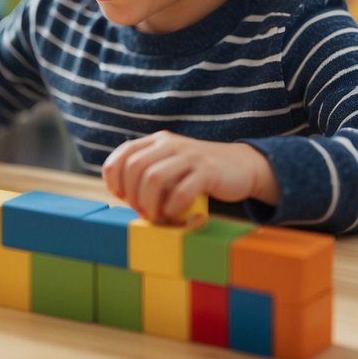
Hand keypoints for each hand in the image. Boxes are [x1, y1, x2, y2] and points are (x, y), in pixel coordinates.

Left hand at [102, 131, 277, 223]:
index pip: (123, 154)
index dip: (115, 179)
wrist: (242, 166)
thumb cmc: (199, 173)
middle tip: (141, 212)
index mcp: (158, 141)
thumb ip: (149, 172)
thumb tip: (125, 197)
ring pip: (154, 178)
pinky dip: (172, 208)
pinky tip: (175, 217)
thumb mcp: (171, 164)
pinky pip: (181, 191)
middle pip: (135, 167)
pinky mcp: (208, 172)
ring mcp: (190, 156)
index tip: (122, 198)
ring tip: (156, 218)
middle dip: (132, 195)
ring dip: (149, 204)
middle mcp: (171, 144)